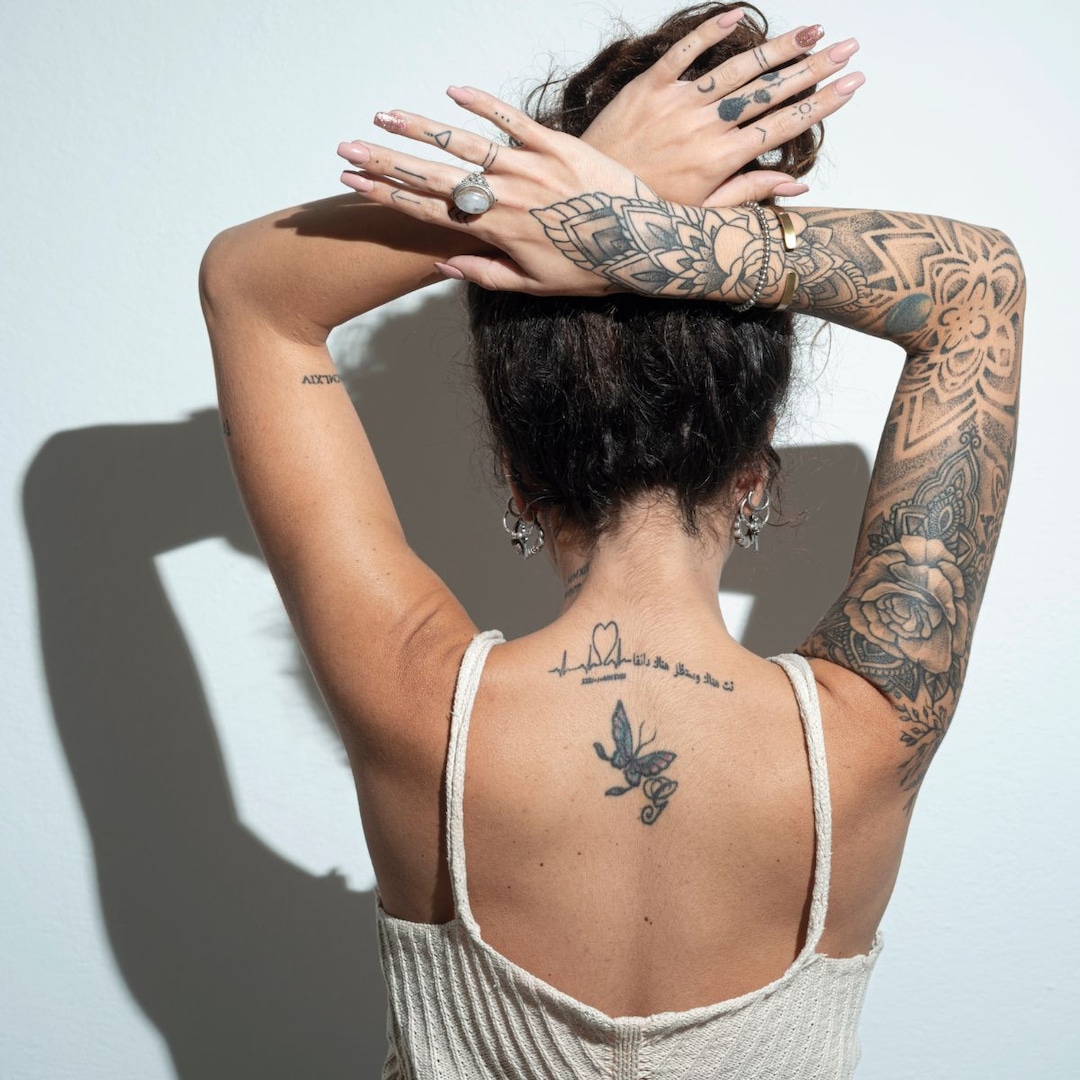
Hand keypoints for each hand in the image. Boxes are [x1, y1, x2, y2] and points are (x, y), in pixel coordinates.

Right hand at [337, 87, 660, 295]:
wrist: (647, 245)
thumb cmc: (591, 270)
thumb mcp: (535, 287)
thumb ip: (486, 273)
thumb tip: (443, 263)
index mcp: (497, 231)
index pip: (430, 211)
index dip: (387, 197)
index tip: (352, 186)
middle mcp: (506, 196)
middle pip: (434, 176)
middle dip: (384, 163)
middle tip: (345, 149)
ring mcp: (531, 167)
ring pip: (465, 144)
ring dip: (420, 128)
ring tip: (383, 116)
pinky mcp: (558, 145)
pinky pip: (515, 120)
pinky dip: (484, 104)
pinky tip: (452, 90)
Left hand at [580, 10, 862, 205]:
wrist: (587, 203)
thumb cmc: (645, 212)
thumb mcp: (700, 216)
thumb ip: (748, 193)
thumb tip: (797, 186)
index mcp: (721, 160)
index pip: (784, 125)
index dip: (823, 103)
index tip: (853, 83)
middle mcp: (705, 126)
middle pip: (770, 90)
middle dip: (814, 67)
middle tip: (848, 46)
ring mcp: (677, 102)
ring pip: (737, 67)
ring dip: (778, 47)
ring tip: (811, 32)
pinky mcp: (648, 86)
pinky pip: (684, 52)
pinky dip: (712, 31)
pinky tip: (740, 14)